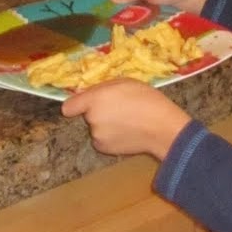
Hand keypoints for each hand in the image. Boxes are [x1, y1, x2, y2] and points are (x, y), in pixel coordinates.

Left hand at [61, 79, 192, 158]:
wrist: (162, 128)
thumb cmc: (147, 100)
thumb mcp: (125, 82)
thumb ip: (104, 88)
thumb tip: (90, 94)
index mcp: (95, 99)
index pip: (69, 106)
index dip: (76, 105)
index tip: (83, 105)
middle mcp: (92, 118)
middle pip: (88, 115)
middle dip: (99, 112)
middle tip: (119, 110)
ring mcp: (97, 136)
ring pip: (96, 128)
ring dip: (106, 126)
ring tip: (127, 123)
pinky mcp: (104, 149)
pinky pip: (102, 140)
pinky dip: (111, 138)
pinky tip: (127, 134)